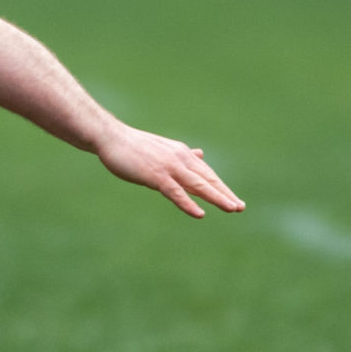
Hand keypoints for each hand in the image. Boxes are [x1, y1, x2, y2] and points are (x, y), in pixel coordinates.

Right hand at [94, 126, 243, 218]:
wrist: (110, 138)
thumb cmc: (133, 145)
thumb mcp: (163, 150)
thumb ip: (182, 156)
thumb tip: (200, 155)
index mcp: (182, 154)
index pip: (206, 174)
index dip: (221, 187)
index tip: (234, 200)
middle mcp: (180, 159)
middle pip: (208, 179)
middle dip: (225, 194)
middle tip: (240, 207)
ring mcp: (169, 167)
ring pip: (198, 185)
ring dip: (216, 197)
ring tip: (232, 209)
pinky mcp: (156, 176)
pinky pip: (176, 192)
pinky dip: (188, 203)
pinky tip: (200, 214)